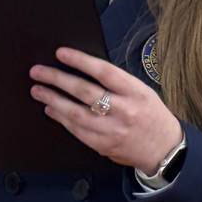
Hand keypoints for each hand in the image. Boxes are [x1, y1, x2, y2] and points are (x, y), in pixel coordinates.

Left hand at [30, 47, 183, 172]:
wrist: (163, 148)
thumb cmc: (151, 115)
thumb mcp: (142, 91)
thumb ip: (117, 83)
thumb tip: (84, 70)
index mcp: (136, 92)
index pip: (104, 72)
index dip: (81, 61)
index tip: (61, 53)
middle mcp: (124, 110)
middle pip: (84, 91)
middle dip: (57, 79)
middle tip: (38, 71)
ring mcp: (112, 130)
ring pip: (75, 113)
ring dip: (53, 99)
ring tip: (38, 90)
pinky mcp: (103, 145)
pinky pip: (76, 130)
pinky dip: (61, 118)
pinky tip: (51, 109)